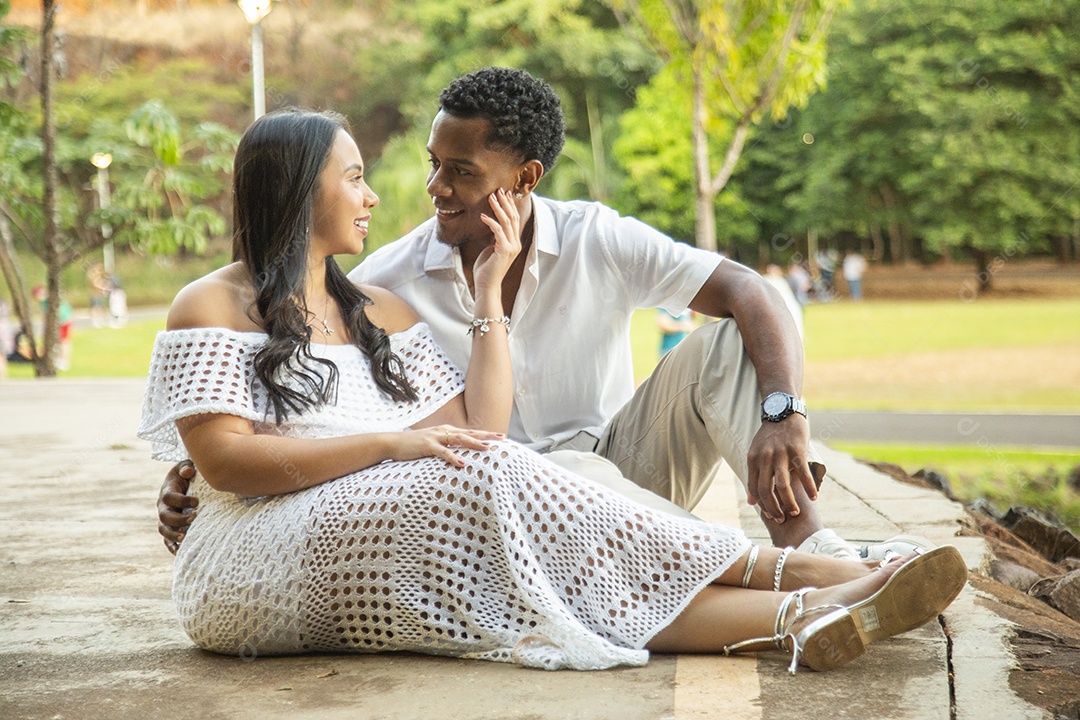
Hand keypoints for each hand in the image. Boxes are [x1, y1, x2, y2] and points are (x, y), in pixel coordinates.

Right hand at [158, 460, 197, 554]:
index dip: (181, 500)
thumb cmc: (187, 474)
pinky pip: (167, 540)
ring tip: (184, 538)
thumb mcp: (186, 467)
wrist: (184, 484)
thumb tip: (189, 472)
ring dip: (173, 535)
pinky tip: (180, 552)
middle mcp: (163, 507)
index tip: (197, 501)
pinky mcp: (170, 528)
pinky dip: (172, 547)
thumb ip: (186, 467)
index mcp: (167, 492)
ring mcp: (165, 519)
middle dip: (178, 519)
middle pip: (164, 516)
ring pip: (164, 529)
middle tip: (193, 518)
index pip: (169, 497)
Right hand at [390, 425, 504, 467]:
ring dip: (474, 443)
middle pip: (469, 433)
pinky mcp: (427, 446)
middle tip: (502, 438)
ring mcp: (435, 437)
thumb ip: (445, 448)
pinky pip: (443, 452)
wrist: (392, 443)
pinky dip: (453, 457)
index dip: (485, 434)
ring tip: (488, 448)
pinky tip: (463, 463)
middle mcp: (443, 431)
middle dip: (487, 435)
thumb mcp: (432, 446)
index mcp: (446, 431)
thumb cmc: (412, 447)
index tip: (500, 436)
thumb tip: (459, 457)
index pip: (470, 432)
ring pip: (459, 439)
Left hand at [473, 189, 522, 291]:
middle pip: (512, 217)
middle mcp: (515, 243)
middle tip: (498, 190)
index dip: (509, 205)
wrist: (486, 286)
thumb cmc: (486, 269)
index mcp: (513, 242)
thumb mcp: (491, 249)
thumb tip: (492, 225)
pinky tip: (483, 216)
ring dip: (498, 208)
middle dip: (505, 202)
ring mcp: (511, 247)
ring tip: (491, 197)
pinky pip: (498, 232)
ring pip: (506, 222)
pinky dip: (491, 222)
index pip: (514, 219)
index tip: (504, 194)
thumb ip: (494, 237)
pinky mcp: (504, 251)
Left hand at [745, 415, 816, 523]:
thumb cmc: (769, 437)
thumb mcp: (755, 454)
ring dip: (789, 502)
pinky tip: (813, 497)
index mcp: (753, 459)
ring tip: (795, 512)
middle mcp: (764, 457)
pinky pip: (802, 473)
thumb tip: (751, 502)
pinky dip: (808, 487)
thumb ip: (754, 477)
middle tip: (782, 519)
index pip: (755, 488)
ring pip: (783, 485)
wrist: (782, 412)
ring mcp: (781, 454)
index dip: (762, 505)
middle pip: (766, 490)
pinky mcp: (796, 450)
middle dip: (774, 508)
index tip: (769, 515)